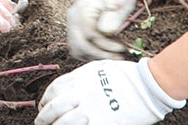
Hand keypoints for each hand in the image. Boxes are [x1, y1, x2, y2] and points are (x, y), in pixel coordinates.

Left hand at [35, 58, 185, 124]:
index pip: (54, 89)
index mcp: (80, 78)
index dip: (45, 99)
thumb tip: (72, 86)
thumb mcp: (100, 68)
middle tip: (40, 122)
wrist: (147, 85)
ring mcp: (90, 108)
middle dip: (43, 116)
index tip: (43, 106)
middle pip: (54, 106)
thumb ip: (83, 77)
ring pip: (62, 121)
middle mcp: (81, 92)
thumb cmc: (128, 75)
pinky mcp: (101, 122)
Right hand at [67, 0, 135, 59]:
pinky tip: (106, 53)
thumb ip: (116, 13)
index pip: (90, 33)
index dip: (107, 44)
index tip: (122, 48)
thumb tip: (106, 31)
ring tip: (114, 56)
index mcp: (85, 6)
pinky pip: (77, 50)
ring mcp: (71, 25)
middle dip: (102, 55)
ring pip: (77, 50)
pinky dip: (91, 56)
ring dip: (97, 57)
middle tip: (120, 58)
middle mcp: (73, 16)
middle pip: (80, 44)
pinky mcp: (72, 33)